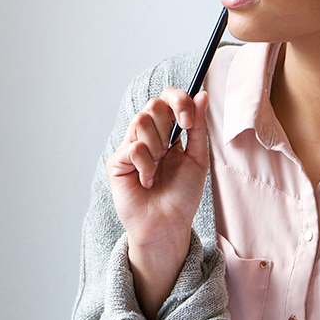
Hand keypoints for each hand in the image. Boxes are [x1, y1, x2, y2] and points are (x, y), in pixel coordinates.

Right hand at [106, 87, 209, 317]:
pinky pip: (133, 148)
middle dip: (170, 121)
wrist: (168, 225)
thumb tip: (202, 94)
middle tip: (175, 145)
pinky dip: (147, 165)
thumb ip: (198, 128)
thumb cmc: (182, 195)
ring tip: (160, 167)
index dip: (178, 100)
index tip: (189, 121)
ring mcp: (130, 147)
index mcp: (167, 132)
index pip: (167, 99)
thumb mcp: (197, 158)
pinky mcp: (117, 162)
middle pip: (153, 104)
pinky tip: (148, 181)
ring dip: (158, 145)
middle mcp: (147, 136)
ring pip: (140, 120)